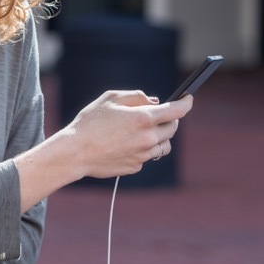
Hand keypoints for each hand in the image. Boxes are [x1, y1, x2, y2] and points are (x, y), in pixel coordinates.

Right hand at [65, 90, 192, 178]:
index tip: (188, 99)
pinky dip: (144, 149)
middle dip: (171, 120)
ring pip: (163, 145)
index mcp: (144, 118)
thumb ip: (136, 96)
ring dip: (160, 136)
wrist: (75, 152)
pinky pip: (147, 156)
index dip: (186, 103)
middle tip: (161, 115)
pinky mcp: (135, 167)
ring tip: (145, 131)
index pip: (177, 110)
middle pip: (172, 128)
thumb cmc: (90, 121)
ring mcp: (143, 155)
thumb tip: (154, 102)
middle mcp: (148, 138)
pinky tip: (127, 144)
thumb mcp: (111, 98)